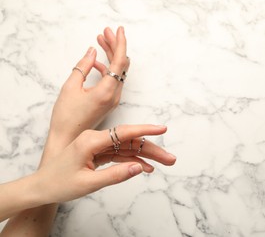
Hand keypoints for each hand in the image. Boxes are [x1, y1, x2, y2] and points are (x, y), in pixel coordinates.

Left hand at [36, 124, 174, 203]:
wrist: (41, 187)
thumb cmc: (59, 184)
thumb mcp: (88, 183)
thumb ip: (116, 175)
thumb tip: (140, 167)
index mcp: (91, 141)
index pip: (124, 133)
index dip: (146, 130)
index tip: (162, 129)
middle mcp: (95, 139)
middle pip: (129, 141)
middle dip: (151, 149)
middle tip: (170, 158)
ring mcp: (97, 145)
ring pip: (127, 148)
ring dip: (145, 156)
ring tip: (163, 163)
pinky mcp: (97, 153)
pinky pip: (119, 155)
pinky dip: (132, 161)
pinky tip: (145, 167)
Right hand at [43, 27, 128, 161]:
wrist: (68, 140)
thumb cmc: (66, 116)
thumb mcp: (70, 87)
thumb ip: (83, 67)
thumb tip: (92, 51)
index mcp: (106, 91)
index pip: (119, 62)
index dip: (120, 44)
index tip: (119, 29)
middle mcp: (114, 95)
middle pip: (120, 65)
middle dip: (115, 46)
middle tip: (106, 31)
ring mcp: (113, 99)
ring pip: (117, 72)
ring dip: (110, 55)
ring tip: (100, 39)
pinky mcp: (108, 102)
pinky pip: (113, 80)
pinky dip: (107, 68)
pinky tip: (97, 61)